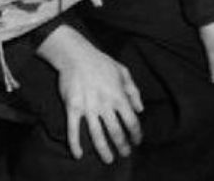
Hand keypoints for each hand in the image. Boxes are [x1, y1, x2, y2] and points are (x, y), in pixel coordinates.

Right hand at [37, 25, 143, 162]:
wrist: (75, 54)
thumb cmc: (100, 61)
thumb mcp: (122, 71)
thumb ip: (133, 91)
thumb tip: (140, 109)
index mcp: (118, 96)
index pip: (131, 122)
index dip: (136, 134)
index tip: (137, 141)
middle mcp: (105, 104)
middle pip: (116, 132)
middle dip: (122, 146)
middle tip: (125, 154)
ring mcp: (88, 107)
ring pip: (97, 135)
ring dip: (104, 150)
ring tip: (109, 159)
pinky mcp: (72, 107)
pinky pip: (73, 130)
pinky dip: (75, 144)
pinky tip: (78, 154)